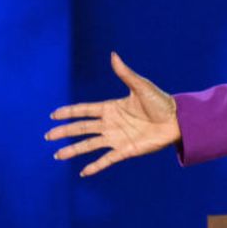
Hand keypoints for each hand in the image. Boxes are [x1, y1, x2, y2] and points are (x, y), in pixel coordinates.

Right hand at [45, 52, 181, 176]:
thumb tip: (113, 55)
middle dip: (65, 131)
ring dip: (74, 150)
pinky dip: (95, 166)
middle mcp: (111, 124)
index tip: (53, 115)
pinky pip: (107, 159)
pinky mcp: (126, 150)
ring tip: (58, 156)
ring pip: (89, 145)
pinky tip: (83, 173)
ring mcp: (117, 138)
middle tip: (48, 135)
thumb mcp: (141, 86)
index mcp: (112, 108)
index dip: (69, 112)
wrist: (178, 120)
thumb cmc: (161, 102)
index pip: (85, 110)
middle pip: (82, 128)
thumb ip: (125, 73)